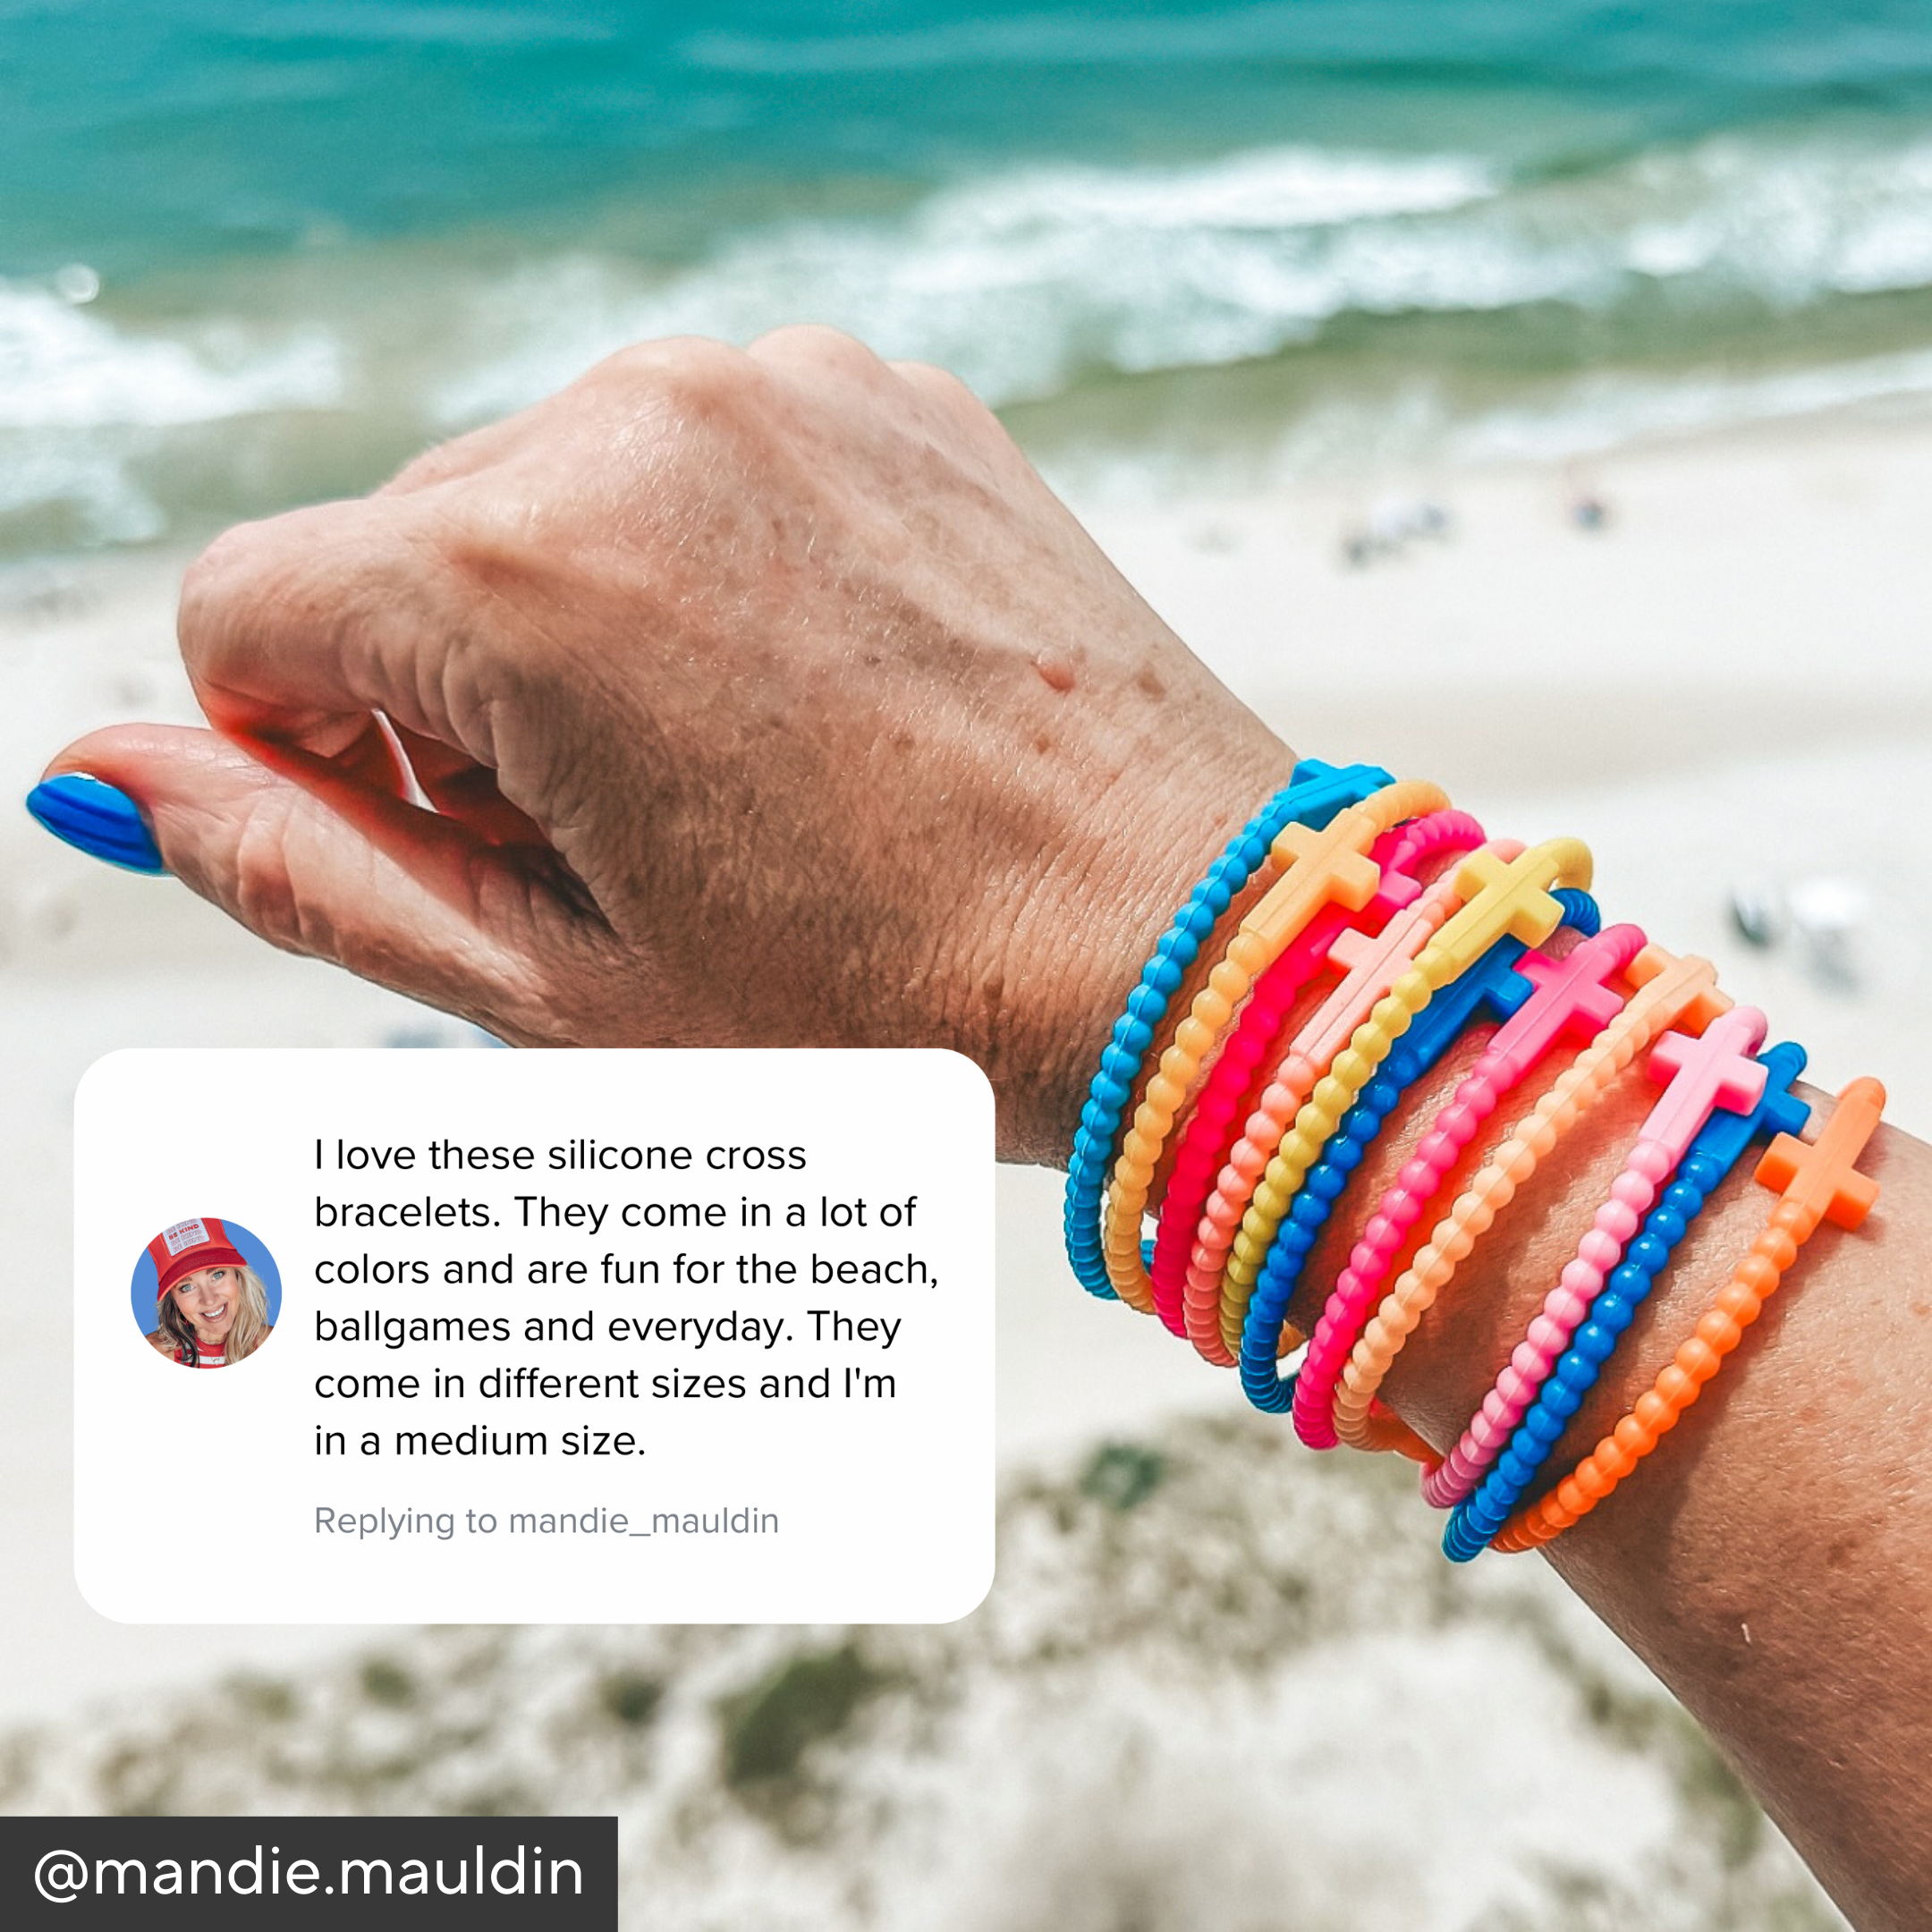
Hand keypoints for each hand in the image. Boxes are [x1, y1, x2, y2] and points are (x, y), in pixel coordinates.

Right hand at [51, 327, 1289, 1160]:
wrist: (1178, 943)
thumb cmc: (884, 1006)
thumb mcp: (555, 986)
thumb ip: (298, 869)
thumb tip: (99, 779)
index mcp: (518, 575)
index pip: (247, 612)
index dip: (319, 756)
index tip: (464, 842)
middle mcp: (637, 422)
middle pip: (400, 546)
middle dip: (458, 698)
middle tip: (632, 839)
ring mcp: (782, 385)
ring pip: (547, 495)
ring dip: (579, 630)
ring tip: (742, 773)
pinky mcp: (889, 392)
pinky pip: (700, 460)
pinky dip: (706, 566)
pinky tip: (819, 692)